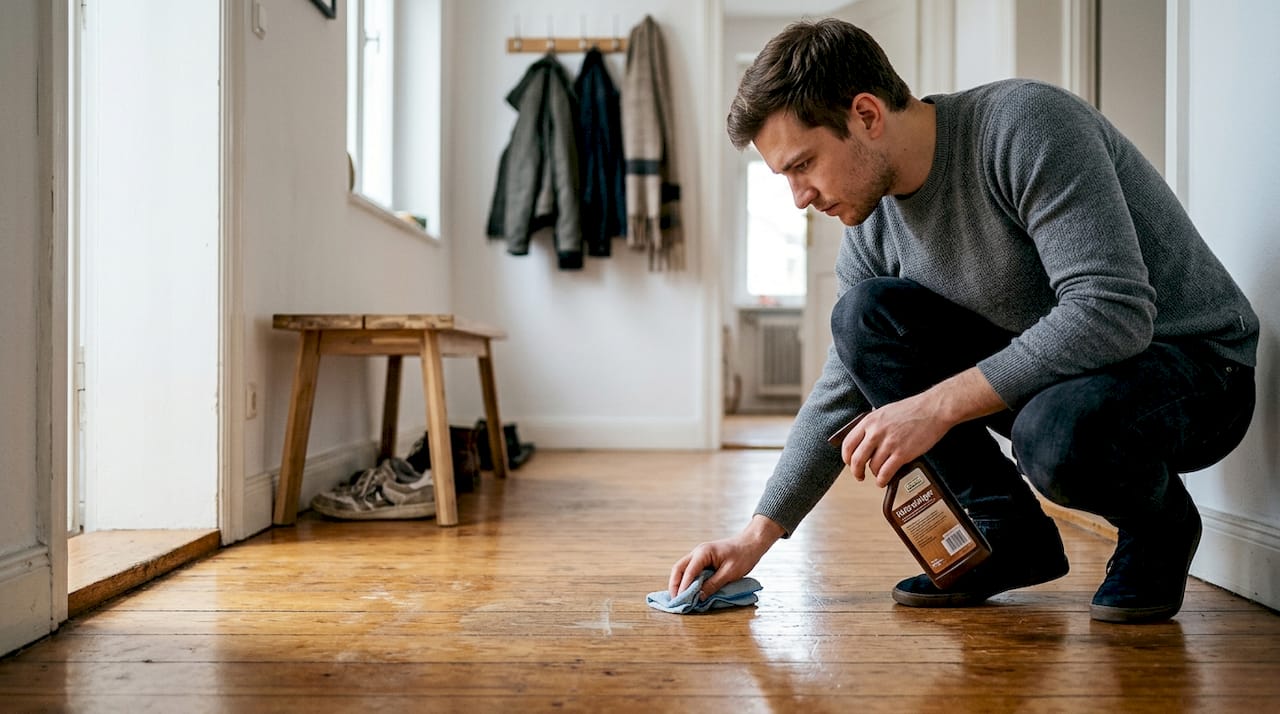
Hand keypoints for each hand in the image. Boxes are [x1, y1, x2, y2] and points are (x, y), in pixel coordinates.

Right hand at [668, 515, 784, 598]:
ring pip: (682, 569)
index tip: (681, 601)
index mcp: (703, 553)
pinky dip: (686, 580)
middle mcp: (697, 552)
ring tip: (679, 598)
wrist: (751, 543)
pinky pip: (689, 570)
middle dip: (675, 585)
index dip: (684, 587)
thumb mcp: (729, 573)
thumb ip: (713, 584)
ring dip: (679, 583)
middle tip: (675, 601)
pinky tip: (687, 590)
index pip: (688, 572)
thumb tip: (699, 597)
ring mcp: (699, 555)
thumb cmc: (743, 556)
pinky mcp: (703, 560)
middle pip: (678, 568)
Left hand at [839, 367, 1006, 486]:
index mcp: (869, 421)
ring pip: (873, 467)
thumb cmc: (912, 410)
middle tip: (859, 476)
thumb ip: (872, 426)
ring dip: (874, 474)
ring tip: (878, 476)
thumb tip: (864, 441)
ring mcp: (889, 443)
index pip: (848, 443)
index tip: (849, 463)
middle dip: (856, 471)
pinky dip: (882, 480)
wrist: (933, 409)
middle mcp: (876, 432)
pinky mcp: (902, 453)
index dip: (847, 457)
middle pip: (857, 459)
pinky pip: (886, 472)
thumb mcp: (885, 412)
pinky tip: (883, 481)